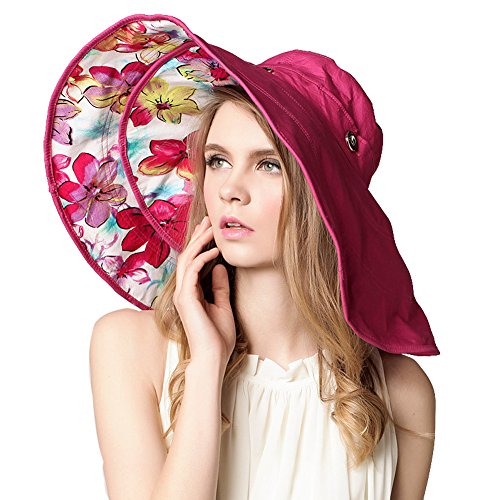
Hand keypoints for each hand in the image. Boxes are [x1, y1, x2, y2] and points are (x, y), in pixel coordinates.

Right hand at [173, 216, 235, 365]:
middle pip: (187, 257)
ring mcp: (183, 295)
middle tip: (208, 221)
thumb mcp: (223, 306)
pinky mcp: (186, 299)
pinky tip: (215, 251)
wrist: (213, 358)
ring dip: (199, 243)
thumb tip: (221, 267)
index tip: (211, 231)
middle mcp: (183, 292)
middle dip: (198, 237)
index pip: (192, 263)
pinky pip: (192, 271)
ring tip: (211, 229)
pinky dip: (203, 258)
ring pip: (187, 260)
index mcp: (190, 293)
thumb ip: (219, 287)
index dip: (200, 245)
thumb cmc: (218, 337)